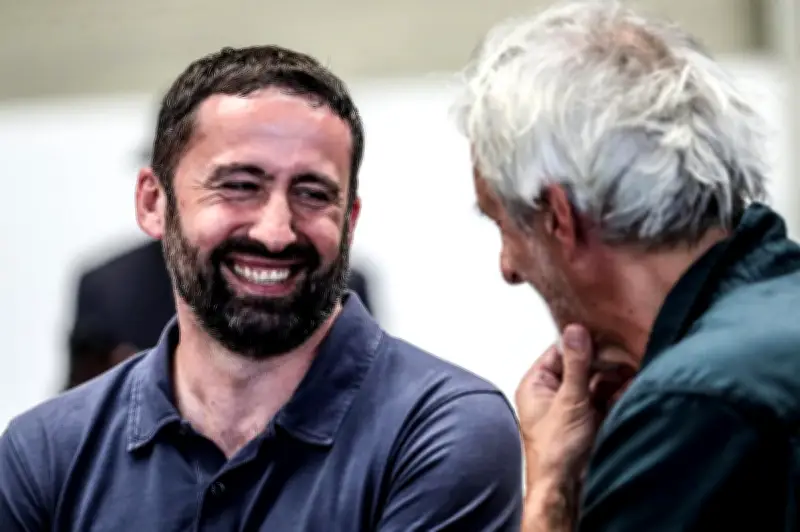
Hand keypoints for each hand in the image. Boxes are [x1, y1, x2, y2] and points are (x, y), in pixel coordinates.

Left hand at [516, 324, 634, 486]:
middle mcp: (552, 392)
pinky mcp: (589, 418)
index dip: (581, 343)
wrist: (566, 487)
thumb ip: (576, 365)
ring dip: (613, 377)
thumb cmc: (555, 450)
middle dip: (602, 362)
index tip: (603, 334)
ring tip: (631, 370)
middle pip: (580, 366)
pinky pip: (604, 398)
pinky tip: (630, 386)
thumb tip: (575, 331)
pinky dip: (617, 393)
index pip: (559, 352)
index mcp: (536, 384)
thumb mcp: (569, 400)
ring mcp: (571, 405)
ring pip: (595, 382)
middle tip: (623, 355)